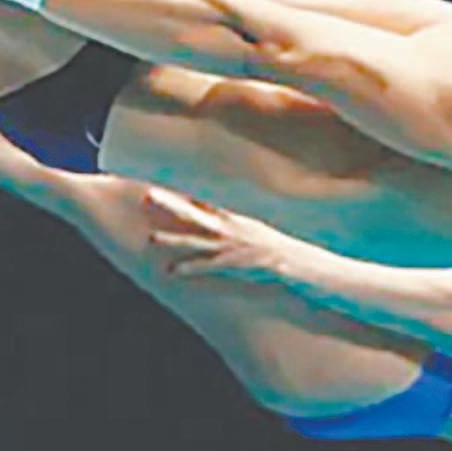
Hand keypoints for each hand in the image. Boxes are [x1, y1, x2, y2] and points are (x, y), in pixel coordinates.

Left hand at [143, 187, 298, 282]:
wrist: (303, 264)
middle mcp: (233, 227)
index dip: (184, 191)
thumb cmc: (279, 250)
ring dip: (173, 238)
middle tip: (148, 193)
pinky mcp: (236, 264)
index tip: (162, 179)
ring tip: (151, 237)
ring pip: (197, 240)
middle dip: (172, 203)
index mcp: (237, 217)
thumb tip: (221, 218)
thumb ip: (238, 223)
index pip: (206, 199)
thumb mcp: (257, 230)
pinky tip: (172, 271)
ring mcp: (233, 246)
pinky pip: (207, 266)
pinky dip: (189, 268)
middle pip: (196, 213)